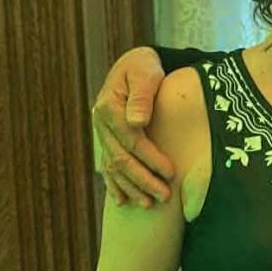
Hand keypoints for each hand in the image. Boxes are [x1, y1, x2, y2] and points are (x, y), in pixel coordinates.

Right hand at [91, 47, 172, 204]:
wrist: (135, 66)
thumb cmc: (145, 68)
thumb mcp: (145, 73)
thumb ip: (142, 95)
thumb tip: (137, 121)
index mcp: (109, 107)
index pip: (131, 139)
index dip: (151, 158)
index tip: (171, 172)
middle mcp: (101, 123)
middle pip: (121, 158)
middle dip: (143, 179)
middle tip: (164, 196)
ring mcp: (101, 134)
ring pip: (113, 166)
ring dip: (130, 187)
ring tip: (149, 204)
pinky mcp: (107, 140)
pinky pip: (107, 166)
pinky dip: (114, 185)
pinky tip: (123, 201)